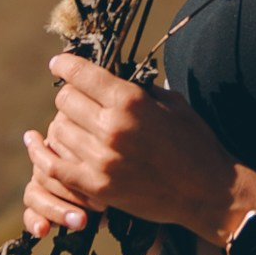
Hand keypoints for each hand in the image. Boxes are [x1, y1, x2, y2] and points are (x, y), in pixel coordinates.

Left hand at [22, 56, 245, 244]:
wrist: (208, 191)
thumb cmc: (195, 143)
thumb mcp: (172, 103)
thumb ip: (138, 89)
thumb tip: (111, 77)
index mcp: (131, 101)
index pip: (81, 74)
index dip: (65, 65)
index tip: (59, 63)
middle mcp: (112, 127)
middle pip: (65, 101)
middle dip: (69, 96)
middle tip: (78, 101)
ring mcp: (102, 159)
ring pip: (58, 131)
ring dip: (63, 126)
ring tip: (75, 128)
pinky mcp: (98, 187)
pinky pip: (55, 167)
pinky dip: (48, 156)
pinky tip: (47, 147)